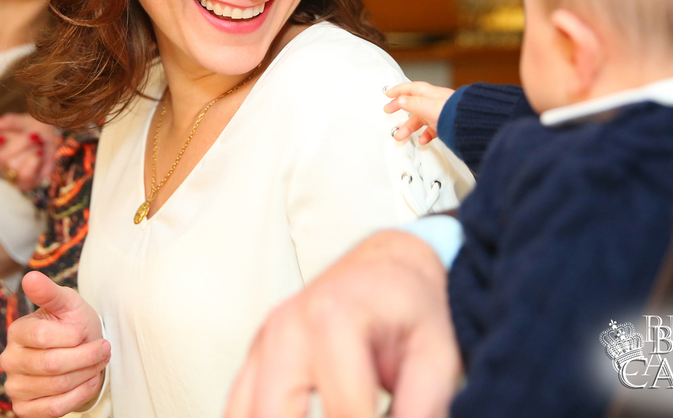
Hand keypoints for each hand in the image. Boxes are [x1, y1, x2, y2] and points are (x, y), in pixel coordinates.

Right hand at [0, 114, 58, 191]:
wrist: (55, 139)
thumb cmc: (37, 129)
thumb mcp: (24, 121)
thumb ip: (10, 121)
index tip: (3, 136)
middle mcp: (2, 164)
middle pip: (2, 158)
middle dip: (21, 143)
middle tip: (34, 135)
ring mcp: (13, 175)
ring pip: (13, 166)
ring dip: (30, 151)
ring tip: (39, 145)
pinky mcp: (26, 184)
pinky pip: (25, 176)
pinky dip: (33, 162)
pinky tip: (39, 154)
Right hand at [0, 272, 110, 417]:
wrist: (78, 352)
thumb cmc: (73, 324)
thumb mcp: (67, 303)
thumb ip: (49, 292)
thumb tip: (30, 277)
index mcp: (17, 331)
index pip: (43, 337)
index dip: (72, 336)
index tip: (86, 331)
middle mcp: (9, 360)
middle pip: (52, 364)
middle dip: (86, 356)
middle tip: (104, 348)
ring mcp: (15, 386)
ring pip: (57, 386)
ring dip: (87, 374)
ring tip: (98, 361)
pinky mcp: (24, 408)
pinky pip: (54, 409)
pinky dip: (79, 395)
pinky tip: (88, 380)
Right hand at [225, 230, 461, 417]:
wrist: (386, 268)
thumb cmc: (410, 306)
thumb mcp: (436, 355)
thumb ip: (422, 409)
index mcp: (333, 317)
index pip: (346, 413)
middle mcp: (287, 327)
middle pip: (276, 415)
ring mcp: (263, 342)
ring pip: (244, 413)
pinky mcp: (253, 359)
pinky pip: (236, 409)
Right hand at [384, 82, 455, 144]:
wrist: (471, 125)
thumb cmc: (454, 113)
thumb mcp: (429, 107)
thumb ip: (414, 103)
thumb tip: (401, 99)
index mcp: (431, 94)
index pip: (411, 89)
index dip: (399, 90)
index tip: (389, 93)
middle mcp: (436, 102)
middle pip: (414, 104)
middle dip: (400, 109)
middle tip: (389, 112)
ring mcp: (441, 113)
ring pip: (421, 119)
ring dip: (409, 127)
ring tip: (400, 136)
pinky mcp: (446, 125)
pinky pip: (432, 129)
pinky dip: (425, 135)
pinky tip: (422, 140)